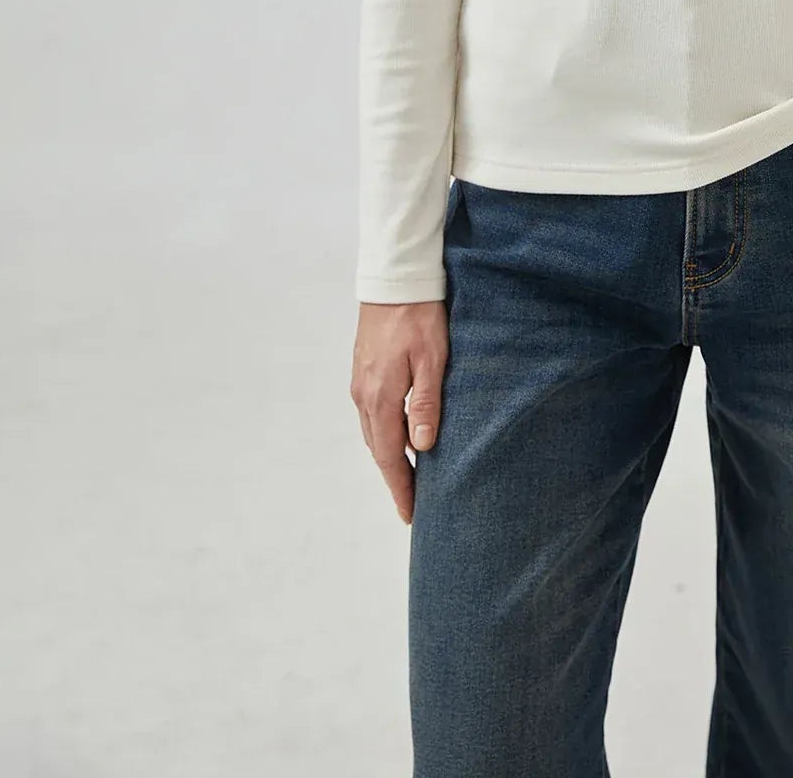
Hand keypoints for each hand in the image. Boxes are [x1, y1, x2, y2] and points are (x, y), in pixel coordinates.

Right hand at [351, 300, 448, 524]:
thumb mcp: (432, 358)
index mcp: (381, 397)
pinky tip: (401, 433)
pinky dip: (384, 432)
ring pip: (374, 431)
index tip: (410, 514)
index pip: (390, 456)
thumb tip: (422, 446)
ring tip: (410, 474)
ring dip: (390, 455)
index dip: (400, 487)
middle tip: (413, 502)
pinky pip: (372, 413)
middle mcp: (364, 394)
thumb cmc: (419, 315)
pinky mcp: (363, 369)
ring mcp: (360, 382)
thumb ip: (426, 402)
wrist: (394, 278)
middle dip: (395, 477)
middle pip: (379, 449)